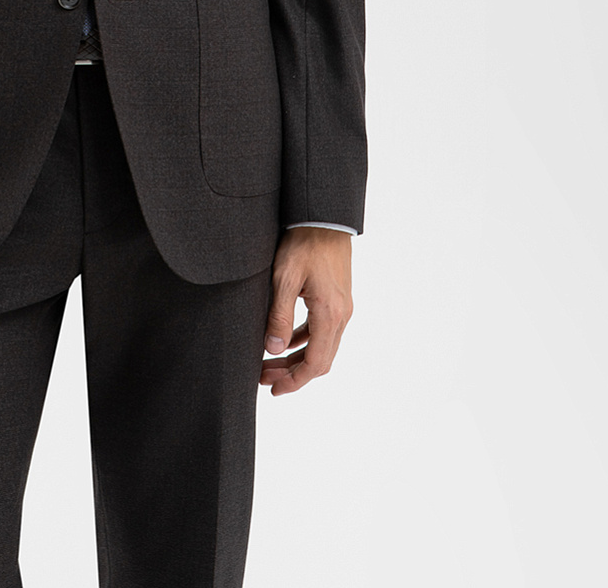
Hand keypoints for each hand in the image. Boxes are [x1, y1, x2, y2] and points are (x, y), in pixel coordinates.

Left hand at [261, 226, 352, 394]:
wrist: (323, 218)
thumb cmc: (303, 244)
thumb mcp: (285, 278)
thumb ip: (279, 315)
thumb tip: (273, 349)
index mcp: (330, 314)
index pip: (315, 363)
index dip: (295, 381)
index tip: (274, 389)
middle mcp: (341, 315)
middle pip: (321, 360)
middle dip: (293, 374)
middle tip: (265, 378)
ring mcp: (342, 307)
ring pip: (322, 347)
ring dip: (297, 359)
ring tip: (270, 363)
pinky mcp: (337, 299)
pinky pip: (322, 330)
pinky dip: (304, 341)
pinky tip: (284, 341)